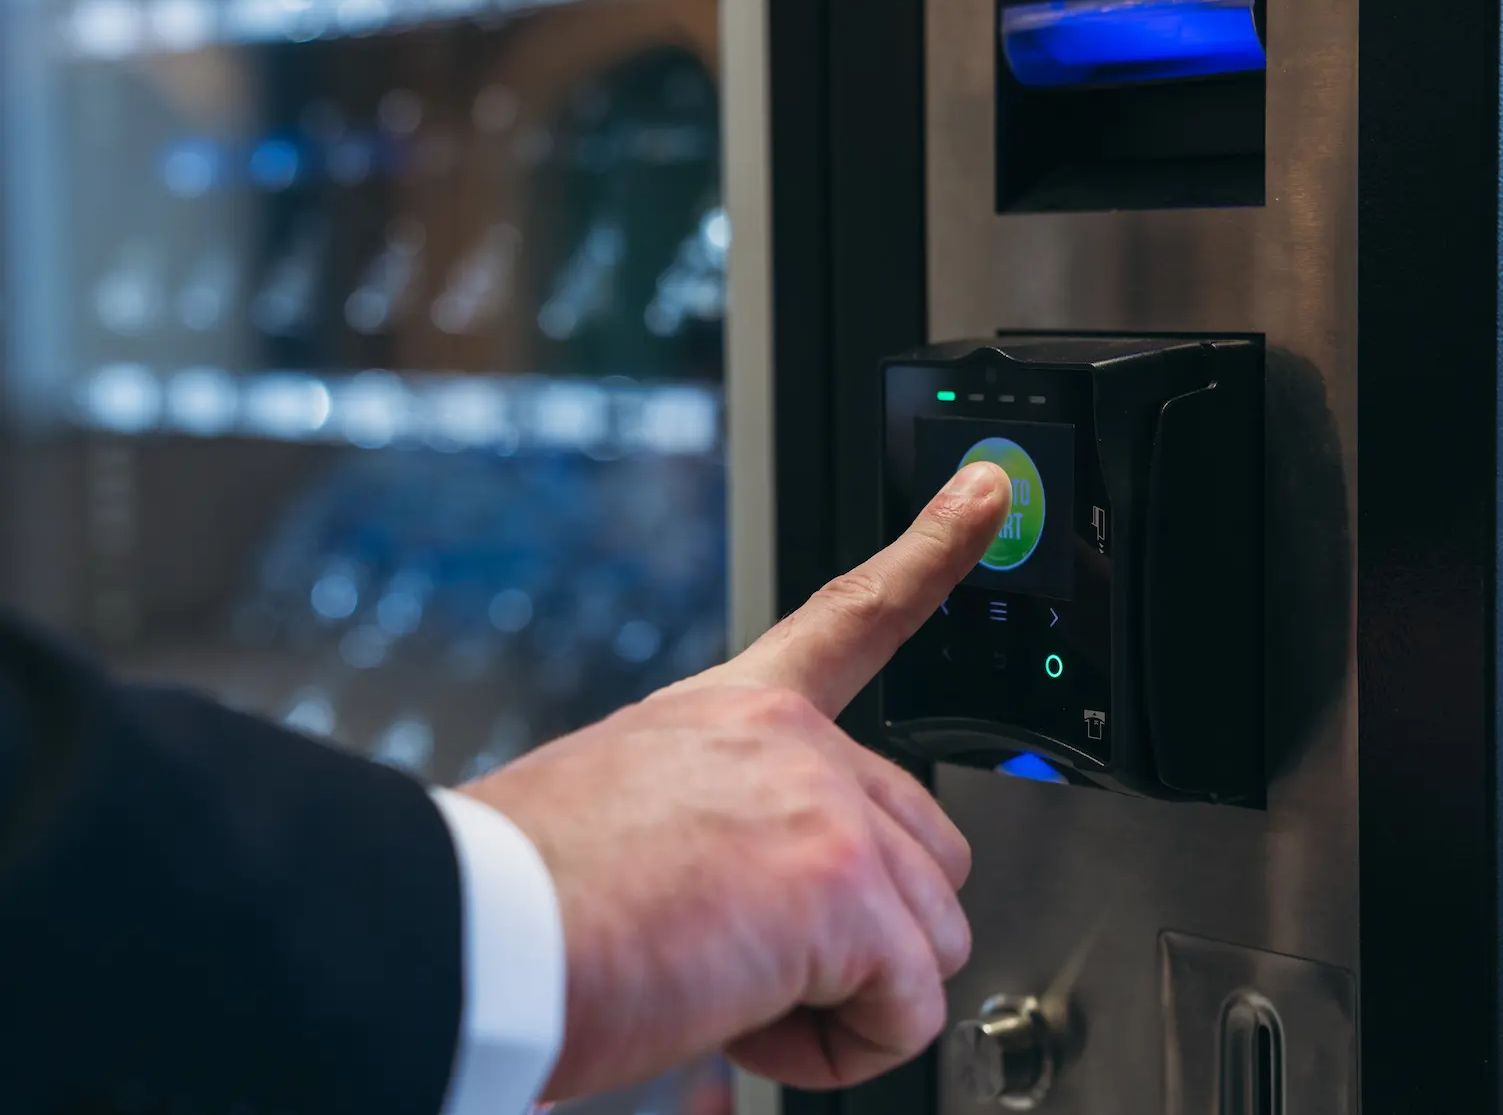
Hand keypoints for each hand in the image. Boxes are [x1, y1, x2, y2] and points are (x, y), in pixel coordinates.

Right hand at [460, 460, 1010, 1098]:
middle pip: (926, 847)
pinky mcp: (842, 890)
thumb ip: (732, 829)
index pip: (853, 617)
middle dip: (872, 932)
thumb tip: (765, 912)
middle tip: (759, 962)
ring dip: (849, 999)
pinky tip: (749, 1027)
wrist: (474, 930)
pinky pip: (909, 1010)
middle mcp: (792, 741)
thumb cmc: (526, 895)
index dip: (932, 550)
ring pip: (930, 937)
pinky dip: (843, 1050)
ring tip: (734, 997)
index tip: (987, 492)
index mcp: (737, 714)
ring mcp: (825, 806)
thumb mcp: (634, 815)